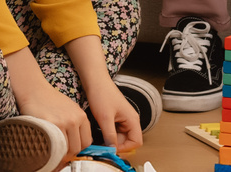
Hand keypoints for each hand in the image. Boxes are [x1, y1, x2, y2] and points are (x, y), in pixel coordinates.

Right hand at [16, 81, 90, 167]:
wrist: (35, 91)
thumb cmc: (51, 100)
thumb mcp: (71, 109)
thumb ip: (78, 125)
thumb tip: (81, 145)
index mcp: (81, 116)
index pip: (86, 142)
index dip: (78, 149)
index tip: (71, 150)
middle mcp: (74, 120)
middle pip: (76, 148)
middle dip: (68, 153)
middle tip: (60, 152)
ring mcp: (62, 123)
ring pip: (65, 149)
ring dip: (59, 153)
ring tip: (53, 149)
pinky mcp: (49, 126)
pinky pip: (53, 146)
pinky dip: (51, 150)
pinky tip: (47, 145)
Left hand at [63, 36, 141, 152]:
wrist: (94, 80)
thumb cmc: (102, 94)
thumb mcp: (105, 118)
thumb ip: (110, 135)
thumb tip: (112, 150)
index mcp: (132, 120)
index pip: (136, 142)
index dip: (125, 148)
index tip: (111, 149)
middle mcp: (130, 120)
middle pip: (128, 141)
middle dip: (116, 144)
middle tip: (103, 145)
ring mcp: (123, 119)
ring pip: (120, 137)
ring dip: (111, 139)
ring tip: (99, 138)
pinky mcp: (116, 117)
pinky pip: (115, 131)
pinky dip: (108, 134)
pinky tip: (99, 132)